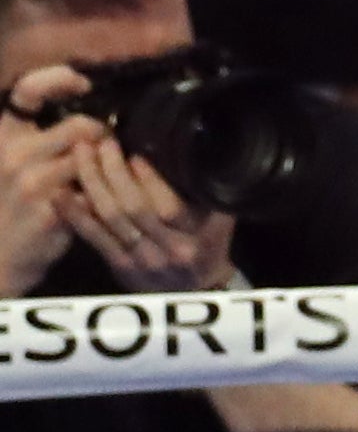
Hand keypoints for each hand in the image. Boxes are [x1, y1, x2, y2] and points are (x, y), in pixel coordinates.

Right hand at [0, 68, 106, 297]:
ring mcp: (32, 183)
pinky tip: (104, 197)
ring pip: (93, 158)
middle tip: (106, 146)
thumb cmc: (10, 203)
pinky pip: (96, 190)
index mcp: (3, 137)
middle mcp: (13, 155)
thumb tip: (85, 111)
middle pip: (81, 127)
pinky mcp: (53, 210)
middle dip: (102, 134)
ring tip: (105, 173)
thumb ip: (38, 138)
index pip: (28, 90)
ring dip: (107, 164)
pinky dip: (104, 191)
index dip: (58, 79)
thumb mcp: (12, 162)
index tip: (82, 83)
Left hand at [60, 130, 235, 293]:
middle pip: (134, 207)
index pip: (170, 207)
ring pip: (110, 217)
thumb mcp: (220, 217)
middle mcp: (169, 249)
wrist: (197, 287)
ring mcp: (142, 259)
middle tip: (101, 144)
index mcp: (196, 236)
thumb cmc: (210, 243)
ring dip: (91, 183)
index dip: (149, 179)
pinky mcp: (120, 264)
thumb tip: (181, 152)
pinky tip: (63, 192)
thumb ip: (204, 191)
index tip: (135, 153)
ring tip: (82, 155)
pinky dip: (75, 213)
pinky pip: (93, 236)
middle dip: (113, 171)